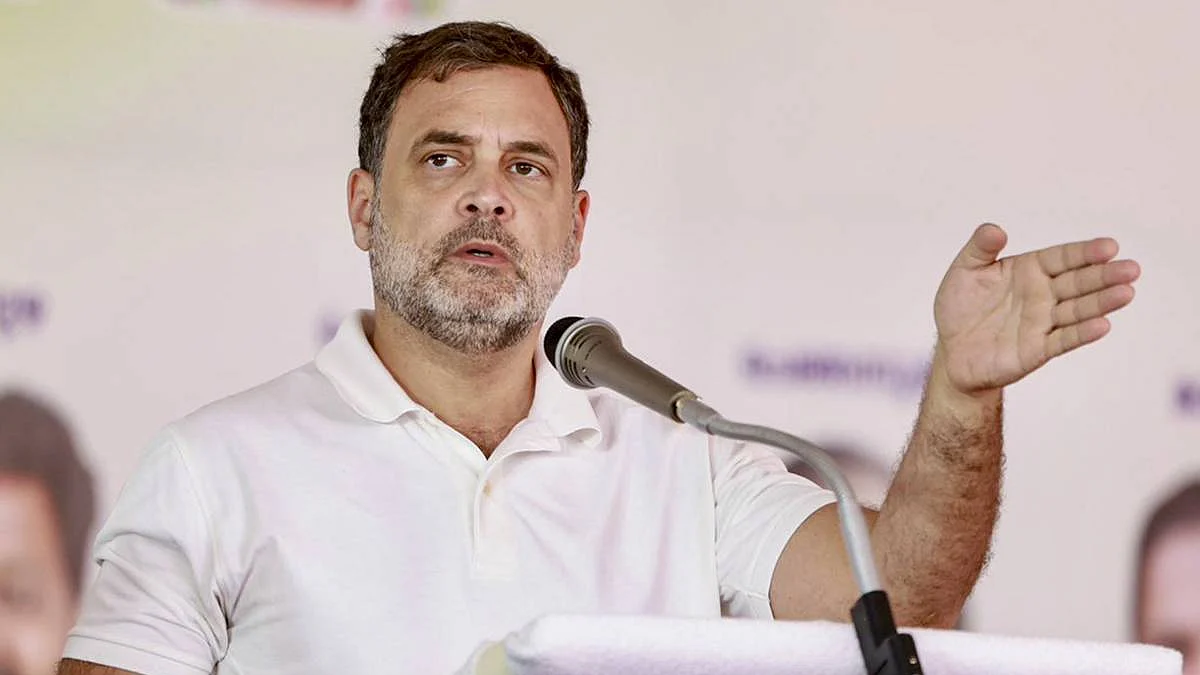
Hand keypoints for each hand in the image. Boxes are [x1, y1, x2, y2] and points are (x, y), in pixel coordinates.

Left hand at [933, 223, 1140, 394]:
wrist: (951, 351)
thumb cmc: (960, 307)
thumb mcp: (964, 271)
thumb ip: (980, 248)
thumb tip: (994, 229)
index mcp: (1029, 270)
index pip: (1062, 258)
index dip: (1085, 253)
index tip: (1110, 246)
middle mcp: (1042, 294)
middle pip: (1078, 282)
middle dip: (1104, 275)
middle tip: (1131, 268)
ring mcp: (1043, 322)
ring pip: (1078, 310)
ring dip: (1102, 302)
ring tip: (1127, 293)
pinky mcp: (1037, 349)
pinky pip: (1063, 340)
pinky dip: (1082, 333)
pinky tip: (1103, 325)